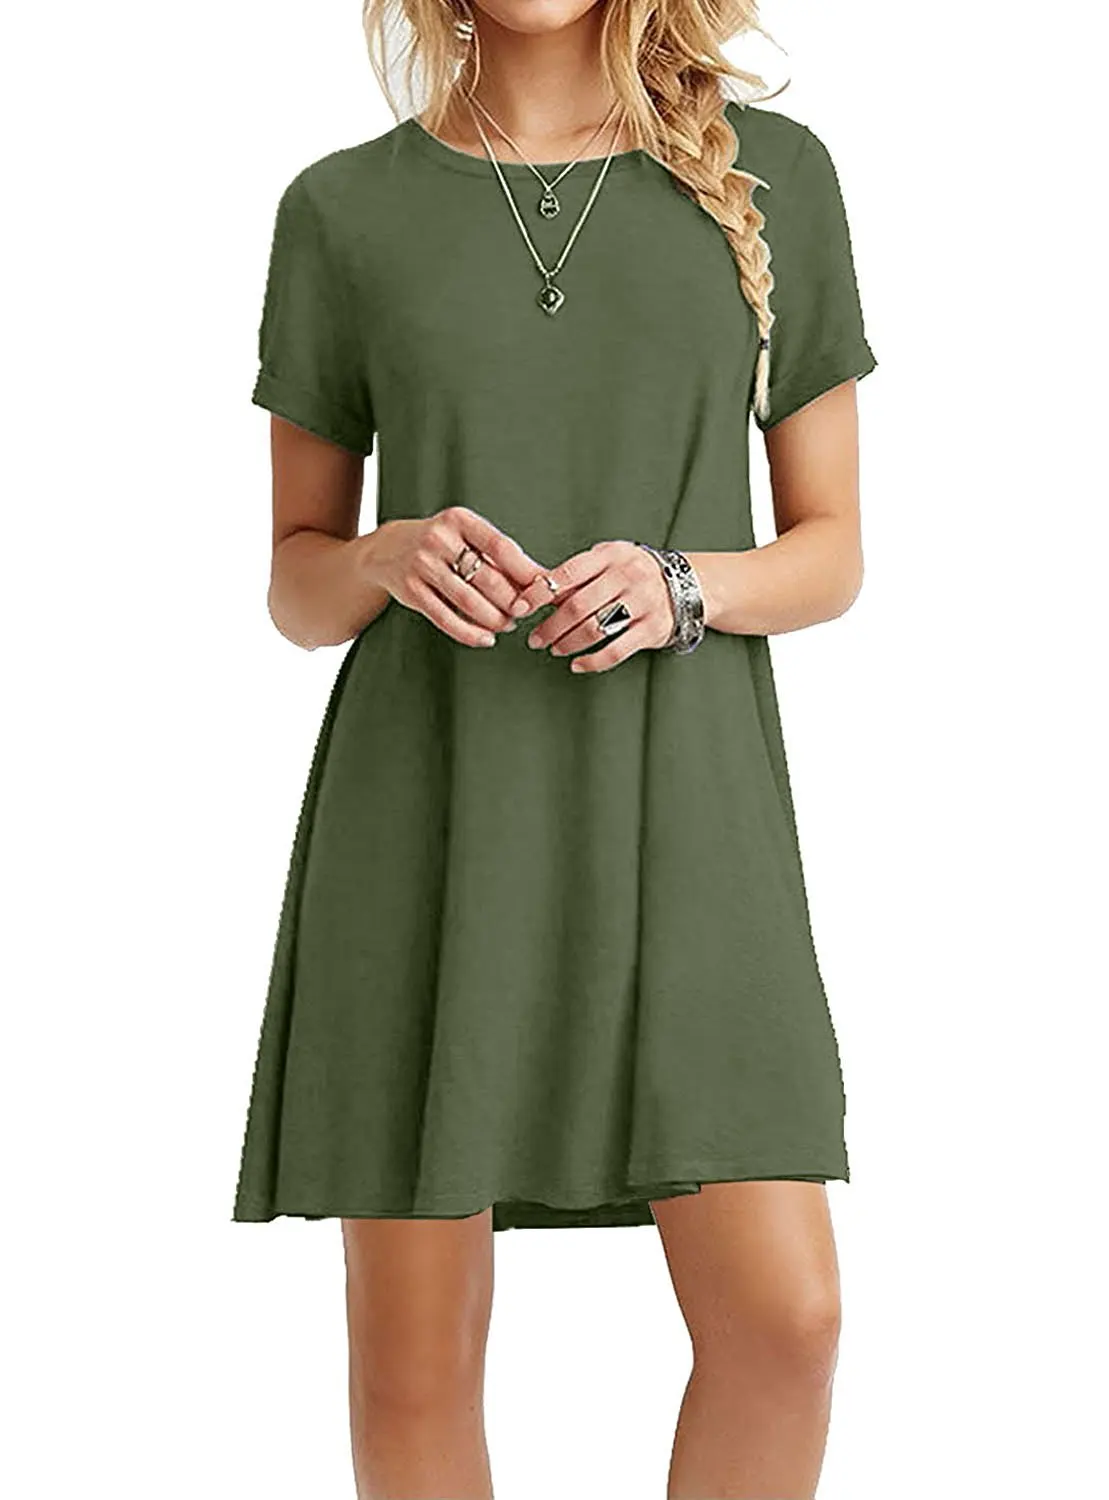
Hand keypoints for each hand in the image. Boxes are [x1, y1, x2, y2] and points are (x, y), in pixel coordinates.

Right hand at [365, 506, 546, 647]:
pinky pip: (445, 618)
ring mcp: (422, 565)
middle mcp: (438, 539)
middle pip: (487, 578)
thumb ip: (496, 555)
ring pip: (469, 601)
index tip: (542, 590)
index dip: (525, 572)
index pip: (501, 546)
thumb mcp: (465, 535)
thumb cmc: (440, 544)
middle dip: (512, 601)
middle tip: (525, 613)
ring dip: (495, 619)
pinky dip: (470, 633)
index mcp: (459, 520)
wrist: (387, 549)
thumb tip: (540, 580)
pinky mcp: (411, 591)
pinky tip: (486, 638)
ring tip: (508, 625)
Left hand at [510, 539, 675, 672]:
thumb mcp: (609, 560)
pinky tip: (577, 664)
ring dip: (568, 643)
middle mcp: (627, 576)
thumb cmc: (634, 573)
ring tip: (554, 649)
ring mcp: (643, 603)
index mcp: (610, 556)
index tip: (519, 609)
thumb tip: (533, 590)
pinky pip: (616, 650)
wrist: (688, 584)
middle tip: (534, 639)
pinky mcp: (653, 629)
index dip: (538, 593)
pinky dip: (592, 661)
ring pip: (595, 629)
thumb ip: (578, 573)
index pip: (566, 574)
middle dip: (550, 626)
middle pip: (577, 606)